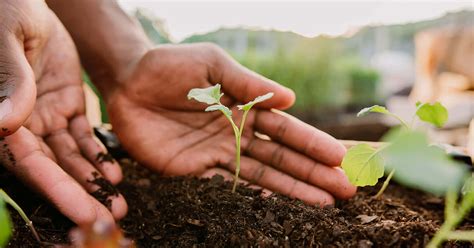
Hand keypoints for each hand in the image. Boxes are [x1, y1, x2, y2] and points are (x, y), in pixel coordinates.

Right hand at [0, 0, 125, 224]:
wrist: (23, 0)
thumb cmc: (3, 12)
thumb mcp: (4, 41)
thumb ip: (9, 80)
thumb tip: (5, 123)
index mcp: (0, 115)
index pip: (27, 162)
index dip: (55, 189)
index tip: (82, 213)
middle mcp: (21, 124)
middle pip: (52, 168)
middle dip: (80, 194)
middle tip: (109, 219)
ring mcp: (45, 116)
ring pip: (71, 157)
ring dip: (94, 181)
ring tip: (120, 203)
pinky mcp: (67, 106)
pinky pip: (84, 136)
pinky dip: (99, 154)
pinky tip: (115, 174)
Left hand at [105, 43, 355, 204]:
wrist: (126, 82)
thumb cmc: (170, 65)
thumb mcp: (213, 64)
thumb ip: (249, 83)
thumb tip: (293, 100)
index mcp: (245, 106)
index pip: (285, 129)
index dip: (312, 143)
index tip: (339, 158)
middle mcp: (237, 134)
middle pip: (281, 157)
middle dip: (313, 173)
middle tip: (345, 190)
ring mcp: (217, 155)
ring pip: (262, 176)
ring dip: (293, 191)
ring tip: (324, 205)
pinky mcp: (193, 171)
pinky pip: (227, 187)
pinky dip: (253, 198)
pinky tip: (278, 209)